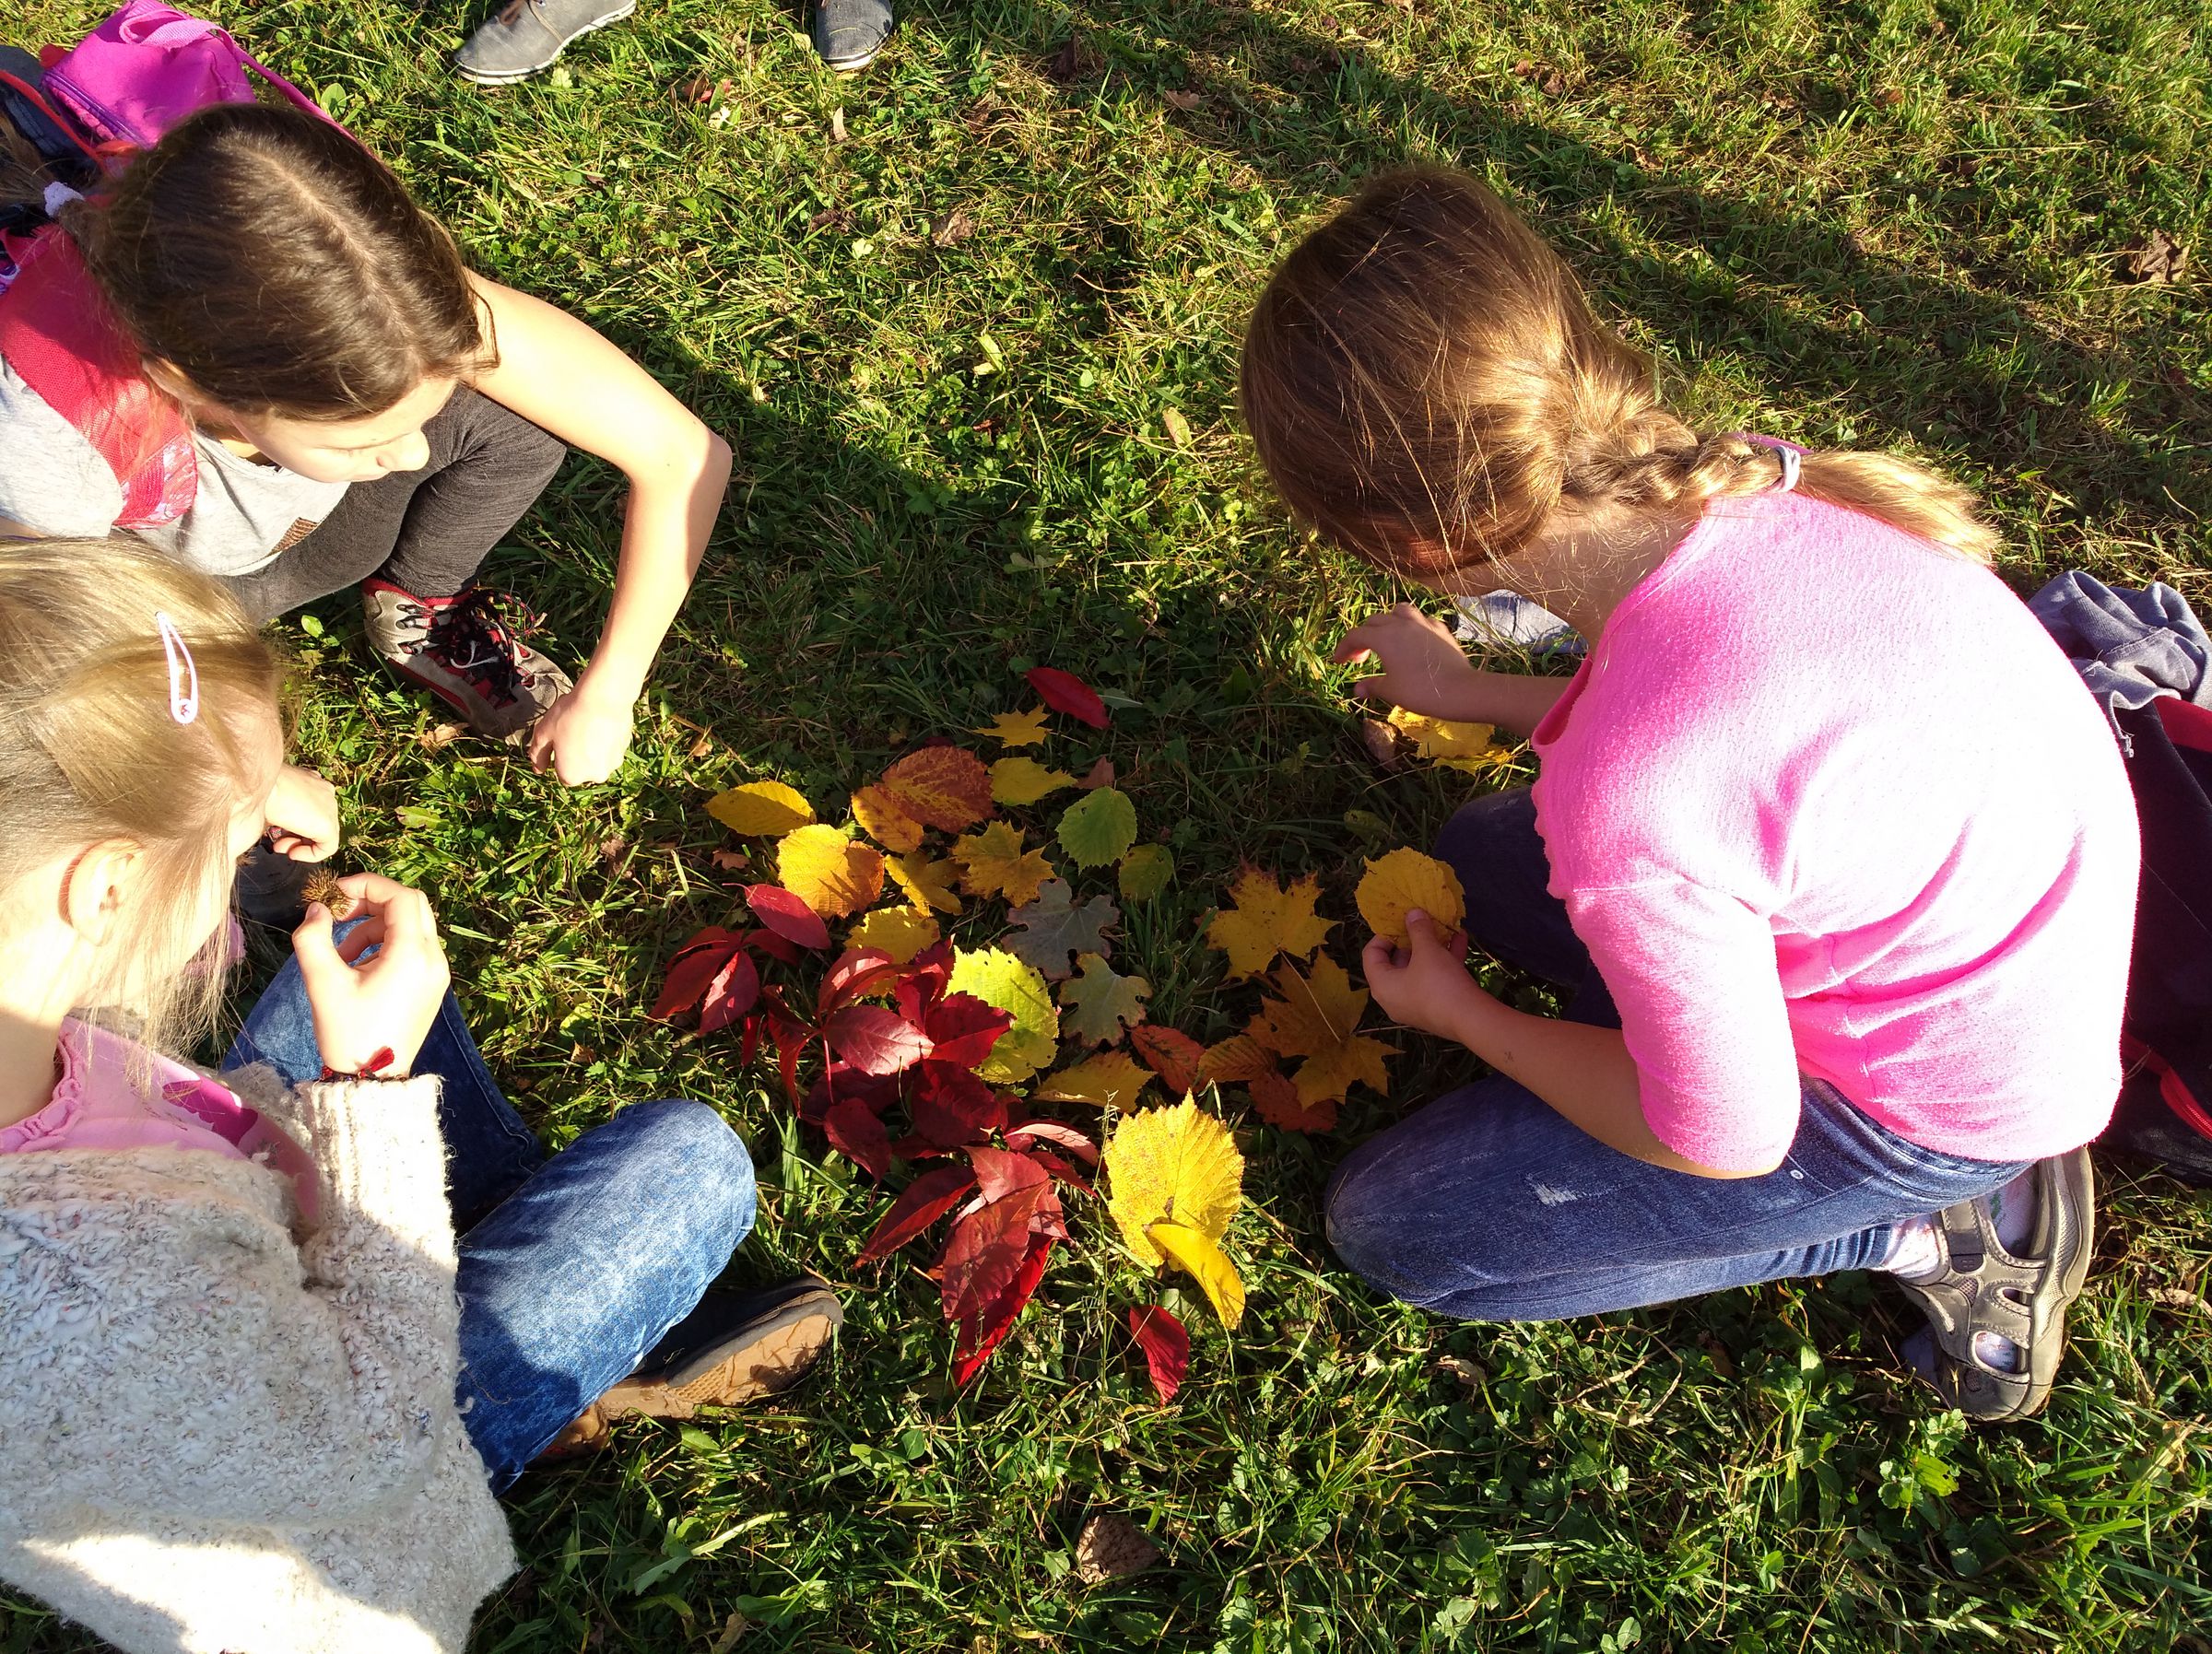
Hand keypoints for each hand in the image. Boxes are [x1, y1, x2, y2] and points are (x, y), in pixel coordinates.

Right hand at [264, 764, 339, 860]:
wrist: (259, 784)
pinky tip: (293, 854)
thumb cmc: (257, 789)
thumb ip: (280, 808)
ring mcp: (329, 806)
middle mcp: (324, 791)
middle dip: (295, 837)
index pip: (309, 809)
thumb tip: (276, 821)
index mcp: (311, 782)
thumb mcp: (269, 797)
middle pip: (316, 822)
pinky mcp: (328, 824)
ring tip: (280, 848)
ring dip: (300, 846)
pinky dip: (311, 855)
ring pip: (323, 834)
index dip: (293, 825)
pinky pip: (328, 847)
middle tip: (278, 844)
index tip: (277, 832)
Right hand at [291, 874, 448, 1077]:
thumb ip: (313, 937)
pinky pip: (413, 949)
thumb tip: (318, 910)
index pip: (401, 896)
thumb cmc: (348, 1032)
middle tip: (338, 915)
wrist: (372, 1079)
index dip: (368, 885)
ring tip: (341, 953)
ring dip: (375, 927)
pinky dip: (385, 945)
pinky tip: (357, 967)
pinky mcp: (431, 986)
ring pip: (411, 927)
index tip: (335, 894)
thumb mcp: (322, 982)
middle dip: (371, 902)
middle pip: (410, 906)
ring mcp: (436, 974)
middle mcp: (434, 959)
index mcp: (413, 955)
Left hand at [527, 679, 635, 785]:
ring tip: (587, 726)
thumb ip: (537, 755)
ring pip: (597, 759)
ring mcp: (612, 764)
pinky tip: (600, 723)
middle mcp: (593, 776)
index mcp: (571, 776)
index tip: (560, 737)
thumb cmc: (570, 715)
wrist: (604, 698)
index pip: (561, 772)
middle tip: (573, 730)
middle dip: (577, 754)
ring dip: (592, 748)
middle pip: (581, 768)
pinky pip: (610, 749)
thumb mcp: (543, 733)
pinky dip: (605, 740)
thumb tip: (538, 768)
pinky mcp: (624, 750)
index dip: (558, 754)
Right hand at [1332, 604, 1480, 714]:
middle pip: (1375, 621)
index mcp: (1384, 637)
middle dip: (1363, 637)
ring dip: (1388, 622)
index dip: (1344, 648)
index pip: (1356, 635)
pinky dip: (1412, 627)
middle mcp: (1402, 624)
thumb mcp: (1391, 691)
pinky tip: (1414, 640)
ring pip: (1400, 611)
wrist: (1460, 690)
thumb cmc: (1419, 691)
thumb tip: (1358, 688)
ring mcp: (1423, 624)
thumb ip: (1372, 686)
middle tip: (1360, 657)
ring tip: (1387, 638)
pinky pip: (1421, 621)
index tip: (1338, 662)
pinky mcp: (1441, 630)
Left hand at [1363, 910, 1494, 1043]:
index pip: (1371, 955)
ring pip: (1420, 970)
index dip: (1383, 934)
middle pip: (1396, 962)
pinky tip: (1461, 939)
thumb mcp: (1427, 950)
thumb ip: (1418, 929)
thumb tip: (1412, 913)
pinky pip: (1435, 980)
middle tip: (1422, 923)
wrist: (1471, 1019)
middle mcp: (1394, 998)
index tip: (1400, 921)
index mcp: (1382, 985)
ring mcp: (1415, 1005)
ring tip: (1443, 928)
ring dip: (1432, 948)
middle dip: (1412, 939)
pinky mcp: (1436, 1008)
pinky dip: (1445, 961)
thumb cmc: (1438, 982)